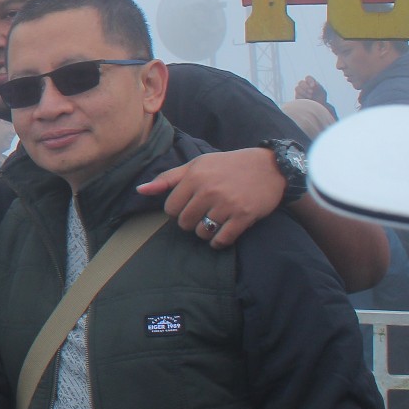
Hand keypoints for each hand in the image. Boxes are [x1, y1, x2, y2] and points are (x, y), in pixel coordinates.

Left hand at [135, 146, 283, 249]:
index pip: (170, 208)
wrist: (269, 167)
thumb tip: (140, 190)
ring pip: (202, 232)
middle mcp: (209, 191)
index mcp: (195, 177)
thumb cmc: (227, 166)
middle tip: (200, 215)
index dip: (176, 211)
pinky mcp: (244, 216)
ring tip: (211, 222)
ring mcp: (227, 204)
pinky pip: (222, 239)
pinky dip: (218, 242)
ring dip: (204, 232)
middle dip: (189, 222)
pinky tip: (220, 236)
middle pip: (184, 222)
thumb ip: (168, 178)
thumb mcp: (196, 165)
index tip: (187, 207)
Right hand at [294, 75, 327, 105]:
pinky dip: (302, 98)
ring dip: (303, 92)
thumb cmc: (321, 99)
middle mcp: (304, 86)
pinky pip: (296, 95)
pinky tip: (307, 100)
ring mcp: (299, 91)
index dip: (310, 81)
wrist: (317, 107)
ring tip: (310, 97)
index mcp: (311, 83)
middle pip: (301, 82)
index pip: (308, 78)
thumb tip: (313, 85)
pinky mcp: (297, 97)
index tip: (313, 86)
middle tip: (312, 92)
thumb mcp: (322, 92)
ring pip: (297, 88)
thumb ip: (318, 87)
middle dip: (306, 87)